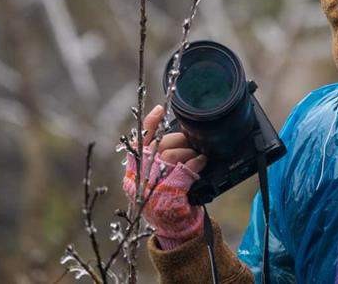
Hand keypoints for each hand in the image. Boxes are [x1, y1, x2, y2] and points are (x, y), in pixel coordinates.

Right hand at [131, 104, 207, 245]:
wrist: (175, 229)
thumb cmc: (168, 201)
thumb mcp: (157, 181)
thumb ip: (158, 161)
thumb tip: (174, 137)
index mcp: (135, 172)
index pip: (139, 141)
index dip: (150, 123)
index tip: (160, 109)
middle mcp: (141, 177)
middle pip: (161, 145)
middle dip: (180, 142)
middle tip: (191, 146)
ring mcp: (154, 184)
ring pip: (174, 155)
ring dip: (190, 153)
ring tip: (197, 158)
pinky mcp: (170, 192)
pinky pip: (186, 168)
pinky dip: (196, 163)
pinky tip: (202, 162)